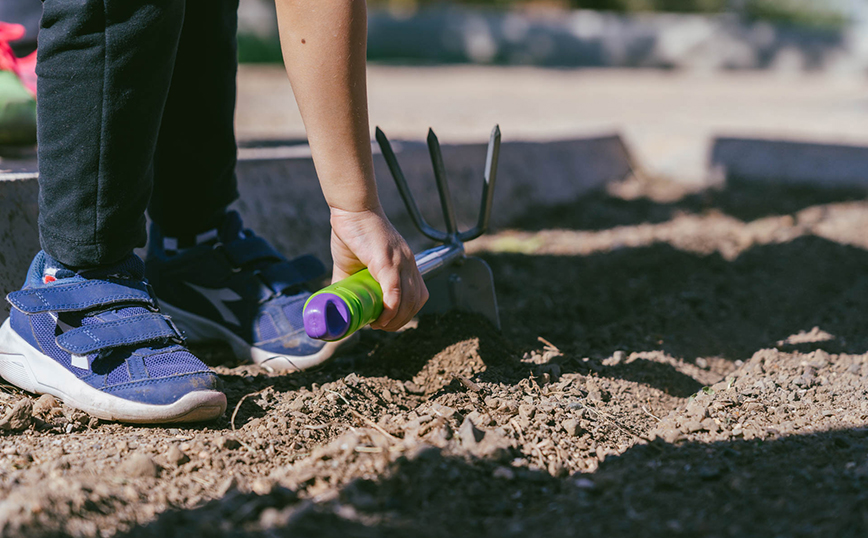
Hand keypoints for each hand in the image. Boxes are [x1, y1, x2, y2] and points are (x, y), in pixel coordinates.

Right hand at [329, 206, 428, 330]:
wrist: (351, 210)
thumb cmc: (352, 233)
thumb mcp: (353, 265)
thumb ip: (350, 283)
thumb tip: (340, 304)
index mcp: (405, 264)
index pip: (418, 295)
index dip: (405, 314)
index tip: (386, 322)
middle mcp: (408, 263)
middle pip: (416, 302)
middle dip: (400, 321)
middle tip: (379, 326)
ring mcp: (400, 262)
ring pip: (408, 300)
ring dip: (395, 319)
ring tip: (377, 325)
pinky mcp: (387, 261)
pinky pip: (395, 290)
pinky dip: (390, 308)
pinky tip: (380, 318)